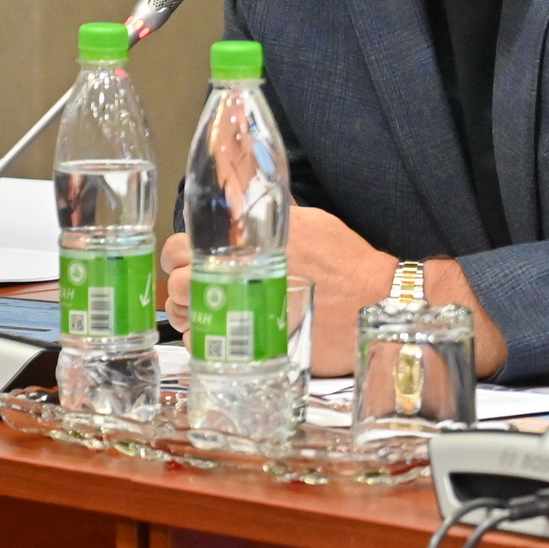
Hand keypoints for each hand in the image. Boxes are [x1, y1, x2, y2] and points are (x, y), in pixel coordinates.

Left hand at [162, 209, 394, 375]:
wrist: (372, 304)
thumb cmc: (346, 262)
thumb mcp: (311, 223)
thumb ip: (274, 214)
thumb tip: (247, 199)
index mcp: (246, 243)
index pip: (179, 247)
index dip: (181, 253)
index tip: (193, 258)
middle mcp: (234, 275)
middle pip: (176, 282)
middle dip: (184, 285)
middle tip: (205, 288)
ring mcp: (236, 314)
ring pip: (184, 316)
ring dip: (192, 312)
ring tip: (213, 312)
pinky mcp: (244, 347)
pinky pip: (201, 345)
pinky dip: (205, 340)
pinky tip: (224, 334)